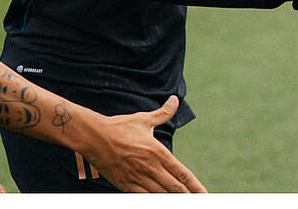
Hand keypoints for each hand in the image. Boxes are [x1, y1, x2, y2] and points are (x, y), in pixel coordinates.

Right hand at [80, 96, 206, 192]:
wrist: (93, 137)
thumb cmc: (119, 127)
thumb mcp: (144, 119)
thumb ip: (163, 113)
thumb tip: (175, 100)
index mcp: (158, 152)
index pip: (182, 173)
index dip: (195, 185)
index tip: (204, 193)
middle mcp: (150, 167)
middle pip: (174, 187)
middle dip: (188, 196)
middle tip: (200, 202)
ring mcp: (137, 177)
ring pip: (160, 195)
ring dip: (173, 200)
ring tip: (184, 204)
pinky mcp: (124, 184)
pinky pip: (142, 197)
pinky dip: (153, 201)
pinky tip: (160, 203)